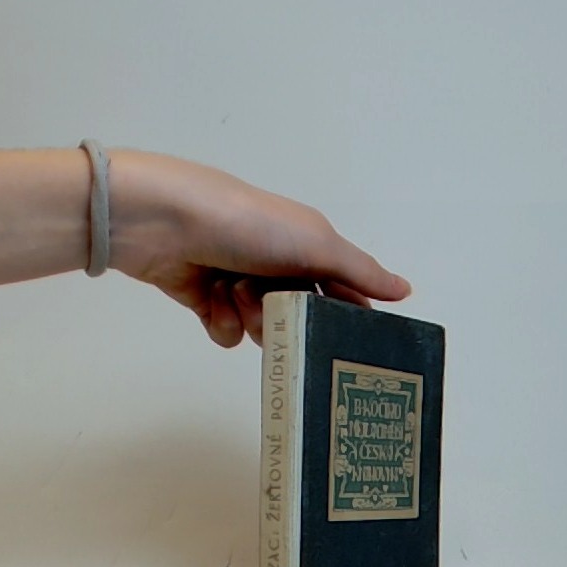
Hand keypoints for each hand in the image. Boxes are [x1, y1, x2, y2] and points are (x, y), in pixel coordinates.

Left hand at [108, 151, 411, 347]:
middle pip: (301, 316)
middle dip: (291, 318)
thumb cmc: (244, 223)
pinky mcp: (205, 298)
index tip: (355, 344)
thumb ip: (359, 271)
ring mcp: (239, 281)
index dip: (348, 314)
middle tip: (279, 308)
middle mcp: (275, 262)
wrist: (162, 222)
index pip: (341, 288)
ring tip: (234, 293)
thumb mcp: (314, 242)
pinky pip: (226, 332)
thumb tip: (405, 290)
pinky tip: (210, 300)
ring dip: (251, 318)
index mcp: (305, 242)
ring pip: (263, 329)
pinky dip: (221, 321)